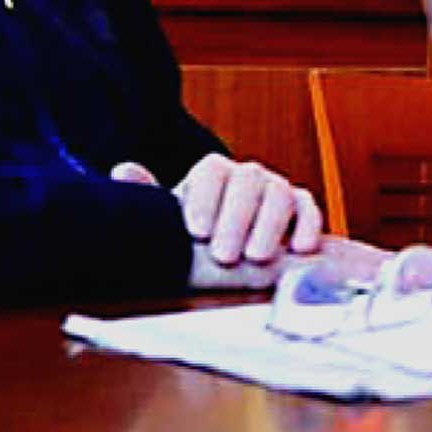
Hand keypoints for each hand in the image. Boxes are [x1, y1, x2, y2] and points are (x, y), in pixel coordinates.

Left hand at [112, 155, 322, 287]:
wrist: (242, 261)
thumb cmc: (202, 242)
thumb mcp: (172, 224)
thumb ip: (150, 198)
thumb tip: (123, 171)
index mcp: (212, 177)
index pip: (211, 170)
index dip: (205, 198)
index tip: (197, 231)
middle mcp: (246, 178)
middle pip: (247, 179)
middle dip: (236, 217)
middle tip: (224, 255)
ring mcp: (276, 191)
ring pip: (279, 192)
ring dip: (269, 225)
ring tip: (255, 256)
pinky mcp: (302, 210)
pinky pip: (308, 207)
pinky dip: (307, 226)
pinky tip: (298, 249)